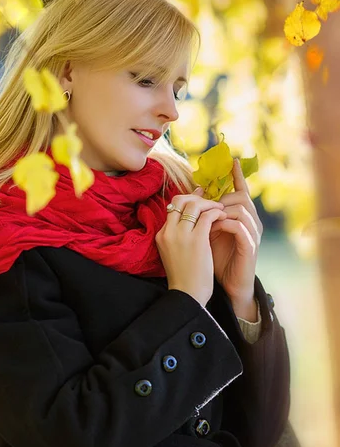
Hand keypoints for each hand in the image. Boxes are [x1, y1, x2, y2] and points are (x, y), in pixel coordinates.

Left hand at [209, 159, 262, 302]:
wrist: (226, 286)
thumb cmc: (216, 259)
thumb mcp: (207, 232)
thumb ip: (204, 215)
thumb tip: (193, 195)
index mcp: (241, 217)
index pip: (241, 191)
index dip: (238, 175)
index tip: (233, 160)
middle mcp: (251, 222)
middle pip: (241, 196)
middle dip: (221, 198)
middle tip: (205, 204)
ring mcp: (252, 234)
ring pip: (242, 209)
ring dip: (221, 211)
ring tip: (207, 218)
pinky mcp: (250, 247)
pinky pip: (240, 227)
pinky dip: (225, 224)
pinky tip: (213, 228)